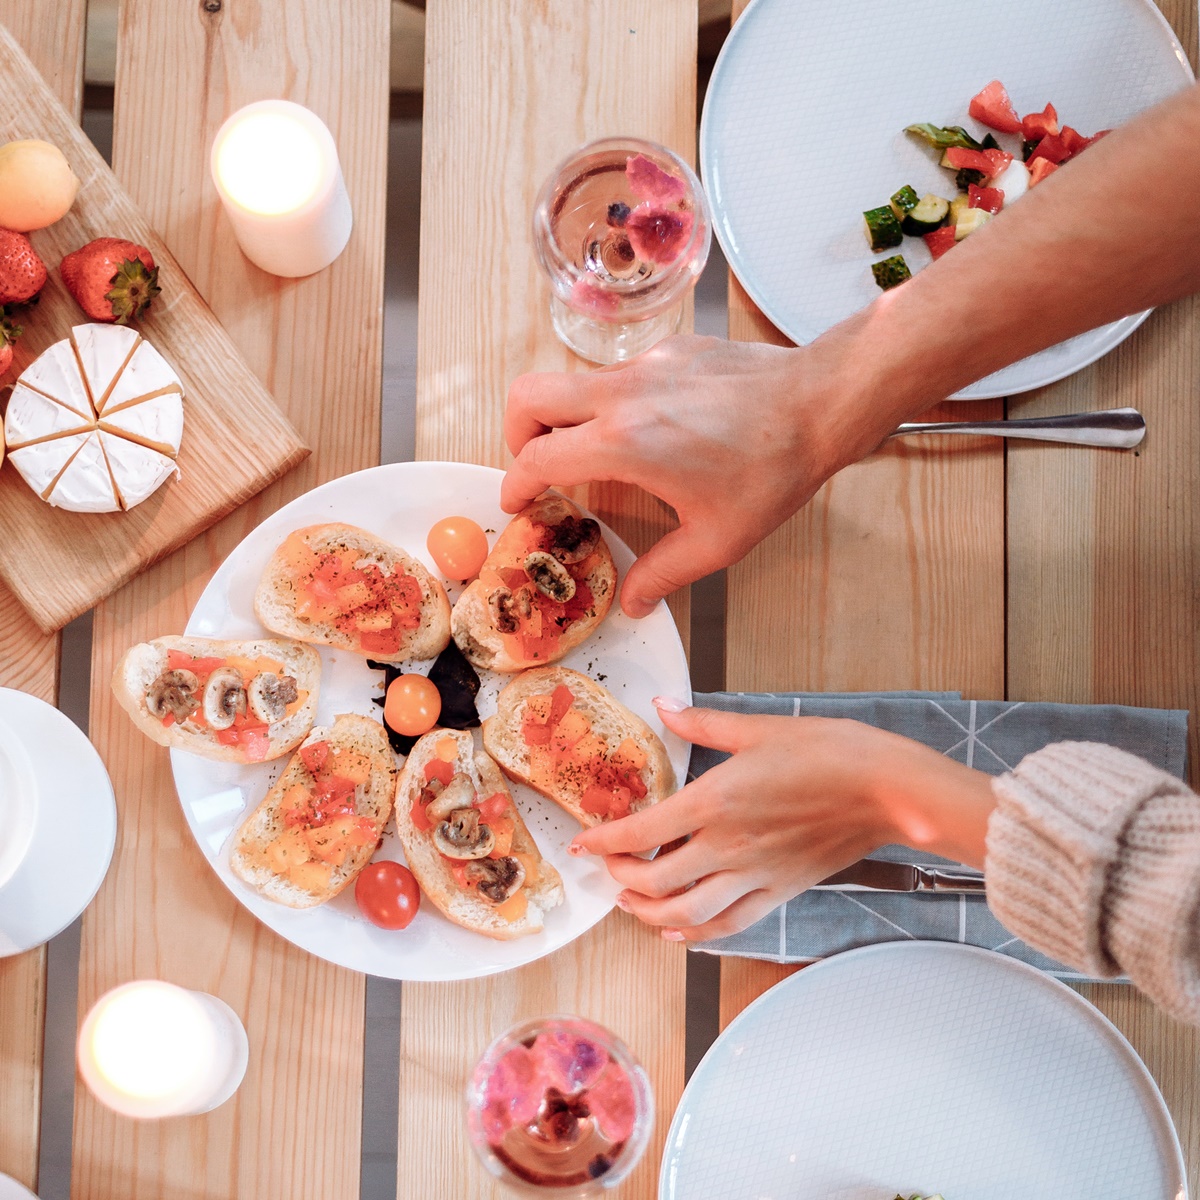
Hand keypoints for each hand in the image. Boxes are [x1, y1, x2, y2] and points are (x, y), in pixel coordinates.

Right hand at [502, 335, 886, 617]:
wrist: (819, 402)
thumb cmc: (772, 470)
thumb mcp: (715, 540)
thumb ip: (662, 573)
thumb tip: (633, 602)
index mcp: (623, 443)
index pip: (537, 457)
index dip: (515, 484)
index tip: (517, 502)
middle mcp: (622, 394)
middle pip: (528, 396)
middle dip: (517, 434)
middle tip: (536, 468)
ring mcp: (644, 363)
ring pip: (570, 381)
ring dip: (563, 417)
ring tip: (591, 455)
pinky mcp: (669, 348)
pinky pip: (616, 373)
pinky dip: (611, 402)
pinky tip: (652, 430)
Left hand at [569, 702, 995, 941]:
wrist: (887, 790)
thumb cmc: (829, 752)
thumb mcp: (759, 728)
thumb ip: (703, 722)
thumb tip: (664, 706)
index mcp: (714, 802)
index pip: (640, 834)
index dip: (602, 844)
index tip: (582, 846)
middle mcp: (726, 847)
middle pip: (653, 883)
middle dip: (620, 879)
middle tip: (608, 869)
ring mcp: (753, 876)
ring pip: (686, 915)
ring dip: (649, 915)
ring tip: (633, 901)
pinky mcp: (779, 891)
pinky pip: (728, 925)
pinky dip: (696, 934)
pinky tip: (680, 931)